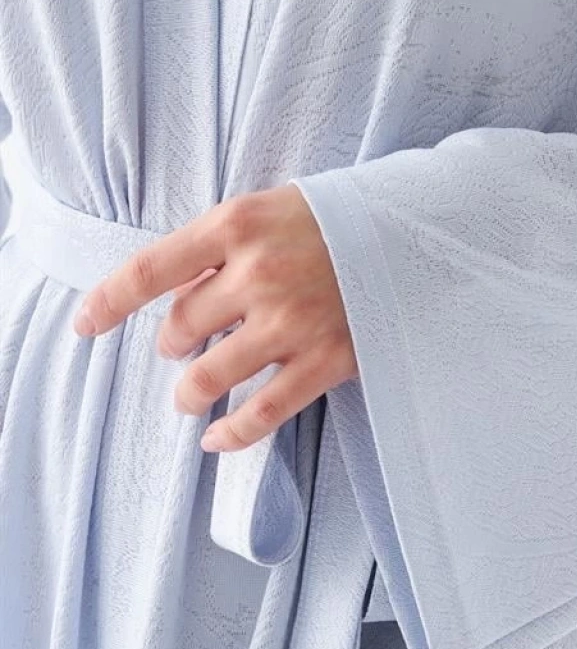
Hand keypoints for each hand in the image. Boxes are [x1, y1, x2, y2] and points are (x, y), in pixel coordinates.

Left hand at [71, 184, 356, 451]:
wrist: (417, 234)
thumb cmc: (335, 221)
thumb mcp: (270, 209)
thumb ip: (220, 247)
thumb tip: (174, 296)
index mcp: (237, 226)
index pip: (149, 271)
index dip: (108, 303)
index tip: (86, 325)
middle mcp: (258, 274)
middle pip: (180, 327)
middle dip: (171, 344)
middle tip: (180, 347)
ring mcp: (291, 322)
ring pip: (209, 376)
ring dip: (190, 392)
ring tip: (191, 395)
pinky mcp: (325, 362)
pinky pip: (261, 413)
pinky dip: (231, 433)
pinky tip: (216, 439)